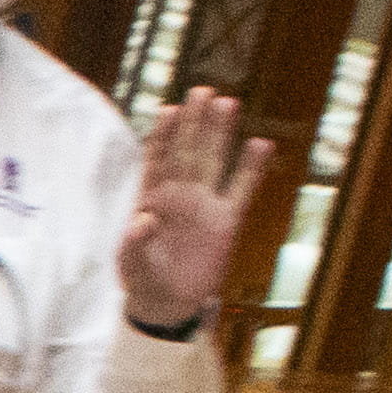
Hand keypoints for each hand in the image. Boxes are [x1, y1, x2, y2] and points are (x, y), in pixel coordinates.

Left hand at [121, 86, 276, 332]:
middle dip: (194, 122)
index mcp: (150, 200)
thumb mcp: (131, 265)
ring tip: (227, 103)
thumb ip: (134, 243)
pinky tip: (260, 144)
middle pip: (188, 151)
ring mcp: (204, 204)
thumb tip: (142, 220)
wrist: (167, 301)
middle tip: (202, 91)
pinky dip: (250, 168)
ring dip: (220, 134)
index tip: (168, 109)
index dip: (162, 135)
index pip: (157, 160)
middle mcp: (179, 195)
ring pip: (214, 162)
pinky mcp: (227, 220)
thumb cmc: (143, 278)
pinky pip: (241, 189)